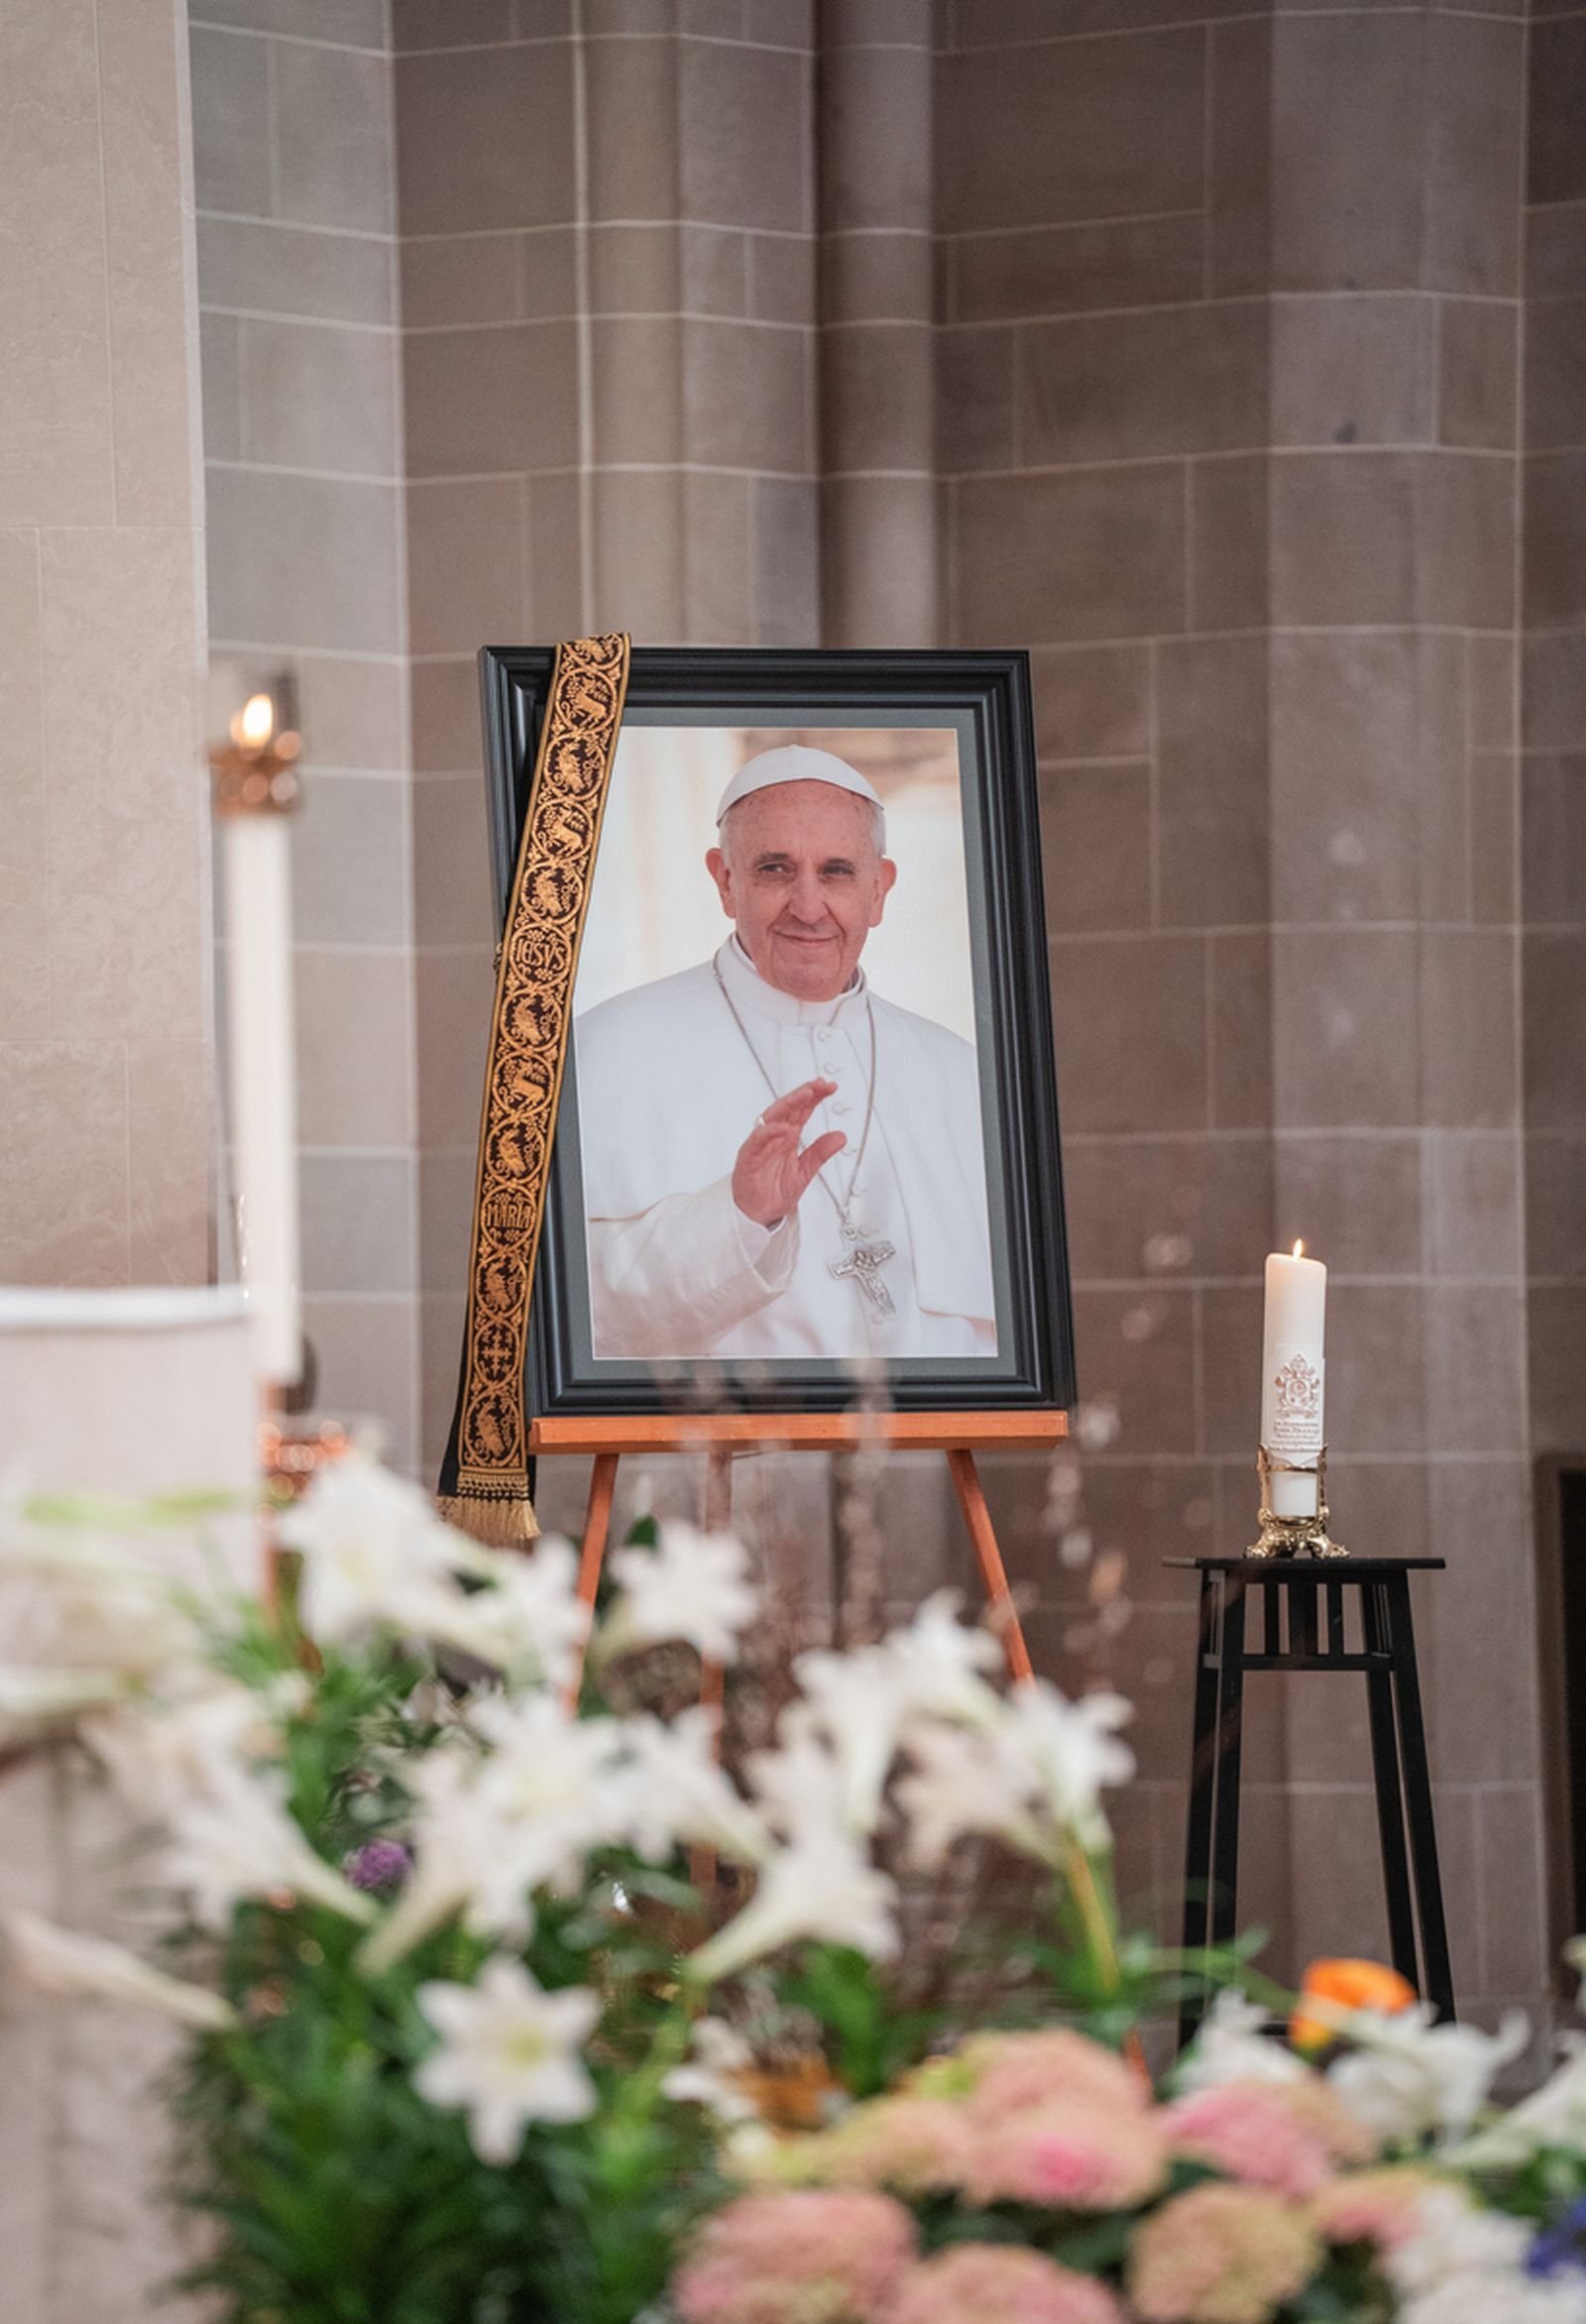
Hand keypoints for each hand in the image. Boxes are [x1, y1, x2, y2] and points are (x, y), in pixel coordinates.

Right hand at [731, 1080, 844, 1228]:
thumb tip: (840, 1137)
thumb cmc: (773, 1190)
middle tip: (819, 1085)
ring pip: (772, 1117)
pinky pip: (757, 1140)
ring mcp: (761, 1145)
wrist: (756, 1213)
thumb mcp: (805, 1171)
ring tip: (805, 1095)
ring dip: (788, 1104)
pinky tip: (785, 1128)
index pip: (802, 1110)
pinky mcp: (749, 1158)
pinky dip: (770, 1132)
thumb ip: (820, 1153)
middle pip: (788, 1107)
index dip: (815, 1096)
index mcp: (788, 1137)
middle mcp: (774, 1137)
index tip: (829, 1087)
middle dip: (804, 1093)